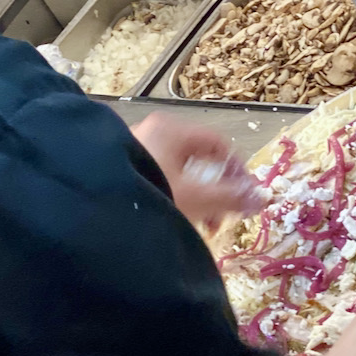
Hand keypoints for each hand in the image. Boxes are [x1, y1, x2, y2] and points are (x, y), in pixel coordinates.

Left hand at [130, 113, 264, 225]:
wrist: (93, 214)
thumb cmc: (151, 194)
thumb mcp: (198, 198)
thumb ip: (232, 197)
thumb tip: (261, 198)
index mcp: (172, 130)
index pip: (218, 143)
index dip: (238, 170)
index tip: (246, 198)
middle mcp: (151, 132)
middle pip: (197, 159)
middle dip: (214, 191)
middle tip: (220, 218)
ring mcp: (132, 149)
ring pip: (176, 172)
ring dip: (195, 199)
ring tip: (196, 225)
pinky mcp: (119, 169)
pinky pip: (156, 179)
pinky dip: (171, 198)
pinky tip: (171, 221)